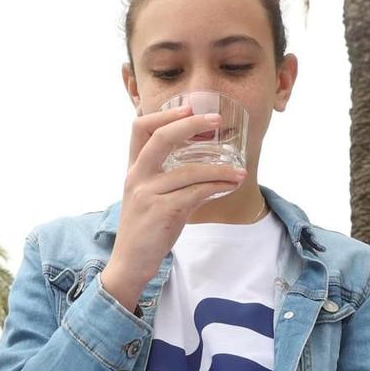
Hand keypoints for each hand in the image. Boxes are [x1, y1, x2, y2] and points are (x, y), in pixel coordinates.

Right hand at [98, 106, 248, 310]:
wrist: (130, 263)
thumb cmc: (145, 229)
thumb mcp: (149, 197)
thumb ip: (169, 178)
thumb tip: (206, 167)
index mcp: (134, 169)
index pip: (140, 128)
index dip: (164, 114)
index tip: (188, 107)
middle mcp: (137, 177)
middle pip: (161, 138)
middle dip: (191, 124)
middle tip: (217, 120)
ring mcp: (148, 195)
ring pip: (188, 171)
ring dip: (219, 169)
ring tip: (239, 172)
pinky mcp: (161, 213)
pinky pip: (195, 194)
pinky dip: (216, 187)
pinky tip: (229, 186)